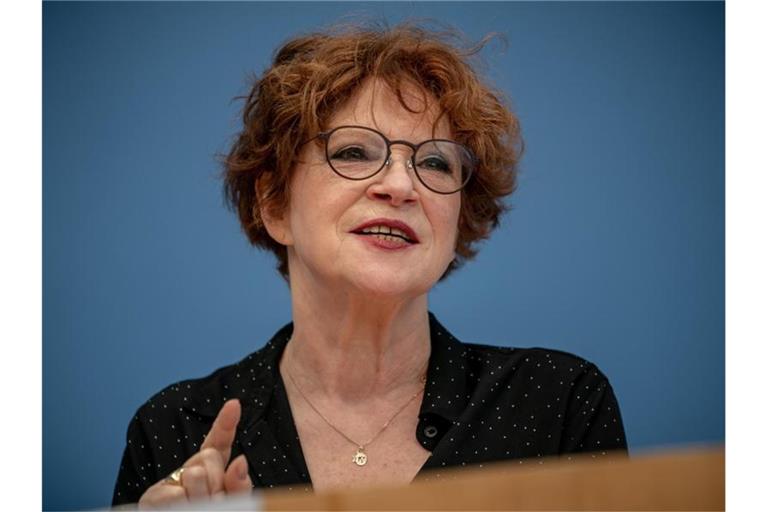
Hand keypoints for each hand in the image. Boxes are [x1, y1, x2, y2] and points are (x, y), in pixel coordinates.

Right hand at [137, 399, 252, 508]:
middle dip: (216, 483)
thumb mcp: (230, 503)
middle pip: (211, 459)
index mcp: (213, 472)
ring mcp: (171, 482)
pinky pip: (179, 495)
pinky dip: (183, 505)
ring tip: (196, 507)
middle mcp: (192, 471)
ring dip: (203, 498)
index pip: (220, 444)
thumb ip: (239, 486)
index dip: (226, 422)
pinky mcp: (153, 497)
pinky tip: (178, 509)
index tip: (235, 404)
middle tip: (208, 501)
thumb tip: (240, 461)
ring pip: (197, 475)